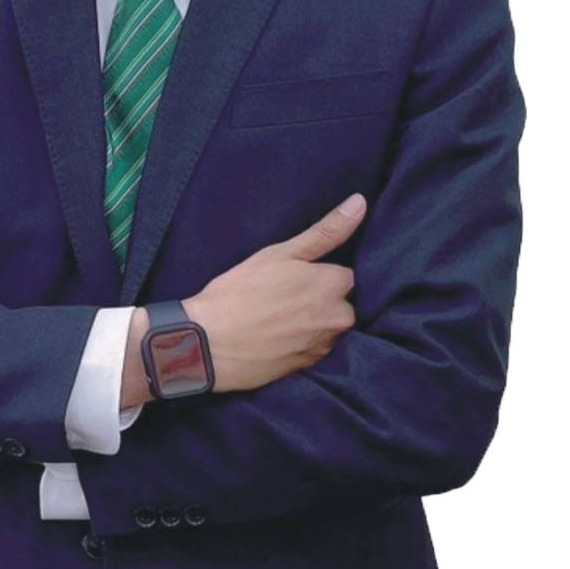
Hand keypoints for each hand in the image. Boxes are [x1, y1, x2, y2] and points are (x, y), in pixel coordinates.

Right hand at [183, 194, 365, 392]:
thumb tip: (360, 202)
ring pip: (330, 325)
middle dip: (321, 298)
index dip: (319, 273)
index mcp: (335, 283)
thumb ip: (326, 230)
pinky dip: (303, 341)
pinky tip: (277, 336)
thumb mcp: (280, 253)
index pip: (345, 274)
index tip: (294, 276)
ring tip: (278, 316)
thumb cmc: (240, 292)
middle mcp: (340, 317)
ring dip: (314, 320)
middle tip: (282, 295)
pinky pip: (318, 347)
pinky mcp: (312, 366)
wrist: (209, 345)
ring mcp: (326, 345)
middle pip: (341, 301)